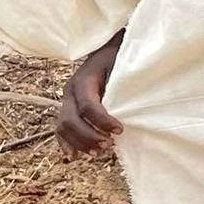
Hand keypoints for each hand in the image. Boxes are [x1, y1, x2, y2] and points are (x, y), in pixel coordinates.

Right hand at [58, 38, 124, 156]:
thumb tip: (142, 100)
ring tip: (99, 152)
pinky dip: (67, 143)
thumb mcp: (124, 64)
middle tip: (109, 145)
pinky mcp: (69, 107)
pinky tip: (75, 156)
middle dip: (88, 136)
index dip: (102, 121)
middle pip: (70, 119)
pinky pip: (61, 128)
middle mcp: (71, 90)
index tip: (120, 130)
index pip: (87, 106)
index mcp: (84, 79)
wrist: (108, 48)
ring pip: (63, 126)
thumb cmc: (121, 56)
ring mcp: (67, 100)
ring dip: (79, 142)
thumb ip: (126, 81)